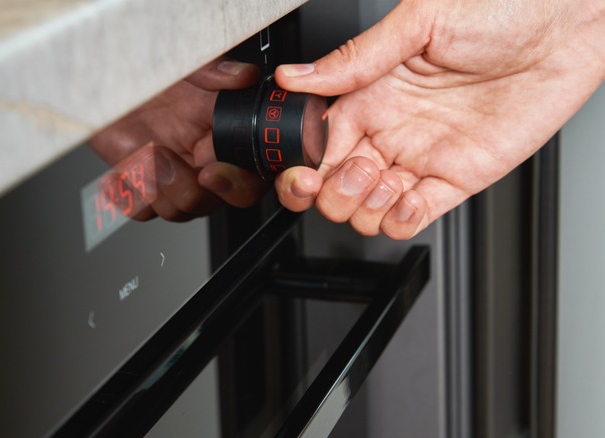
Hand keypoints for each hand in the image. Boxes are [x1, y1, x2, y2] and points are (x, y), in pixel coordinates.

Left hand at [88, 57, 265, 220]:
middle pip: (213, 203)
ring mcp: (174, 178)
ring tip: (142, 155)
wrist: (107, 83)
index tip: (210, 172)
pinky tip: (117, 174)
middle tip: (165, 161)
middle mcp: (203, 162)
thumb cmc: (149, 74)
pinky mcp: (144, 186)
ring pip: (179, 211)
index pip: (250, 176)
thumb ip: (214, 71)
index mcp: (224, 137)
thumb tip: (243, 75)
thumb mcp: (185, 64)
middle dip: (190, 191)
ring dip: (157, 189)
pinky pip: (142, 210)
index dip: (236, 183)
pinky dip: (126, 195)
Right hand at [274, 0, 604, 238]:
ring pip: (369, 209)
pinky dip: (401, 220)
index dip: (305, 168)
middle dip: (333, 194)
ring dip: (366, 208)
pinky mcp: (457, 177)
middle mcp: (389, 129)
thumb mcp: (418, 21)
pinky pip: (416, 216)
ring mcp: (421, 156)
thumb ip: (354, 59)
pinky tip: (408, 199)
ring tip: (386, 180)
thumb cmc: (501, 7)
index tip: (305, 171)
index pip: (319, 146)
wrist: (567, 21)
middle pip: (336, 187)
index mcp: (370, 95)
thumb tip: (295, 76)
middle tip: (356, 172)